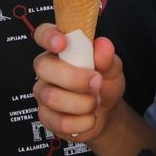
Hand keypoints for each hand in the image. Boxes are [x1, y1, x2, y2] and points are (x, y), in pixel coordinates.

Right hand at [32, 22, 125, 142]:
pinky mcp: (46, 116)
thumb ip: (107, 58)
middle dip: (75, 78)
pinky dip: (83, 122)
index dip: (48, 36)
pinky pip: (59, 121)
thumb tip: (103, 45)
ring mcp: (43, 93)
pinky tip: (90, 117)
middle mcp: (46, 69)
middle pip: (44, 68)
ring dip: (83, 103)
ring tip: (96, 101)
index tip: (62, 43)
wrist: (107, 112)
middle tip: (97, 82)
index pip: (43, 34)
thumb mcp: (112, 68)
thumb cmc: (104, 82)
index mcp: (59, 49)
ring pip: (53, 97)